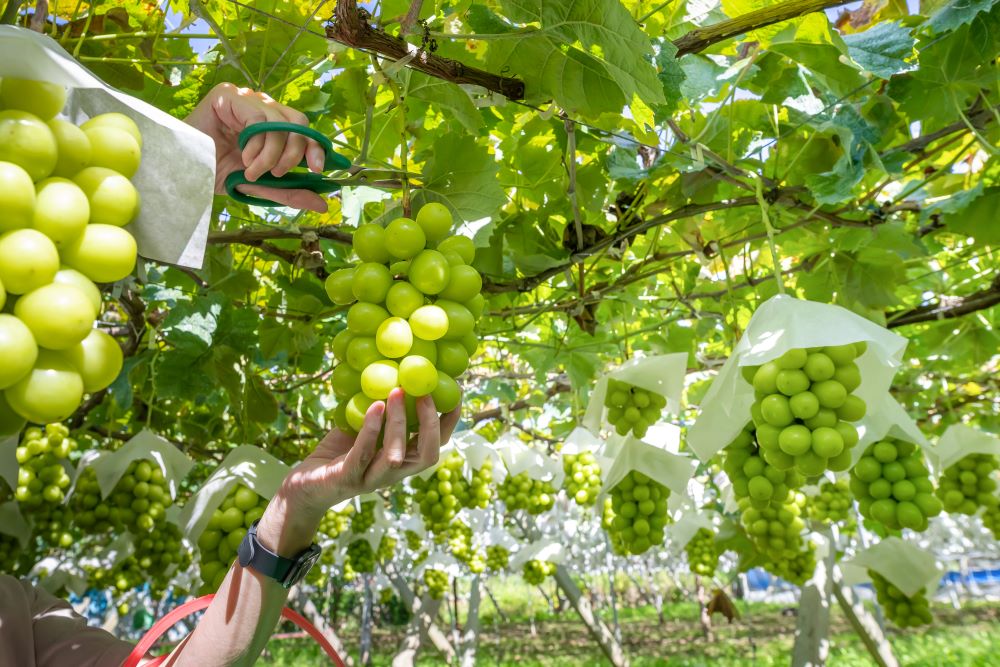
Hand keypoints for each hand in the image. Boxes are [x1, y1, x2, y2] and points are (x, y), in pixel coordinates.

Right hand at [184, 82, 328, 211]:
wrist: (181, 168)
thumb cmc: (215, 171)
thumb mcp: (259, 184)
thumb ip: (289, 190)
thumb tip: (322, 204)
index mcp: (271, 122)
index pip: (304, 128)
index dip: (315, 147)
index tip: (317, 170)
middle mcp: (262, 106)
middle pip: (299, 122)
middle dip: (295, 152)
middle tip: (276, 173)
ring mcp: (246, 97)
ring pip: (281, 122)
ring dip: (272, 154)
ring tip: (253, 170)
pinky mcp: (229, 95)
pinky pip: (259, 119)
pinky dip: (257, 144)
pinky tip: (244, 157)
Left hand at [257, 389, 459, 555]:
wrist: (304, 486)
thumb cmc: (337, 453)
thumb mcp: (364, 427)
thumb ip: (382, 410)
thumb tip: (395, 370)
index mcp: (402, 461)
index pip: (436, 444)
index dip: (449, 422)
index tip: (455, 393)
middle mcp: (393, 474)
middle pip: (427, 455)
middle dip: (432, 423)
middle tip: (426, 392)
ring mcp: (371, 480)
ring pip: (396, 456)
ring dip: (400, 422)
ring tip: (396, 391)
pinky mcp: (347, 479)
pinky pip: (363, 454)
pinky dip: (371, 429)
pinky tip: (373, 406)